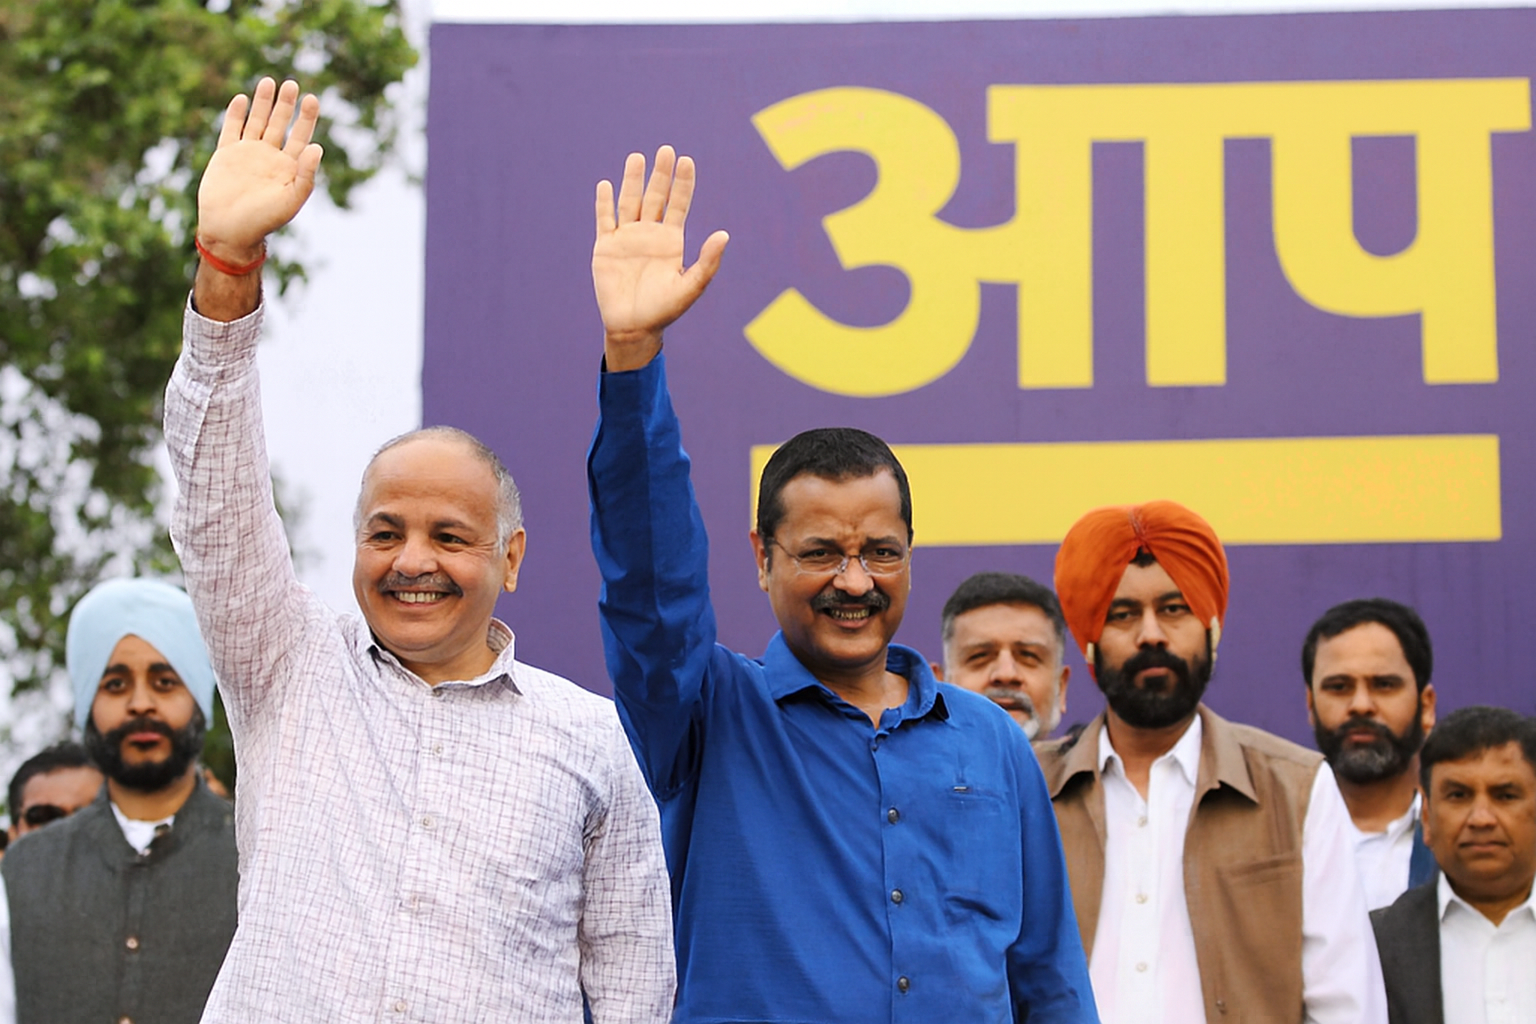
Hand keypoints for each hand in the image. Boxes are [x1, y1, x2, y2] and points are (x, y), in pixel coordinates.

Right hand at [196, 77, 322, 263]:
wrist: (230, 231)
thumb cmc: (264, 220)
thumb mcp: (291, 199)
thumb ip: (305, 174)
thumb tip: (317, 146)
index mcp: (289, 167)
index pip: (301, 136)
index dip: (307, 118)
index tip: (312, 99)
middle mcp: (270, 157)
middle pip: (280, 124)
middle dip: (287, 104)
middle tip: (292, 84)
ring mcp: (247, 154)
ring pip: (257, 121)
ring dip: (263, 102)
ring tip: (270, 82)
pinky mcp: (226, 154)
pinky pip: (232, 129)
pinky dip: (236, 114)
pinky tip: (242, 99)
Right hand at [593, 146, 727, 370]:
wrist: (634, 327)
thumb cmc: (665, 310)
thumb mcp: (691, 286)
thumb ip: (707, 261)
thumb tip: (725, 234)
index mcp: (671, 240)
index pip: (678, 204)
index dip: (682, 183)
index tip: (686, 161)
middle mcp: (649, 234)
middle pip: (656, 196)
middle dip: (660, 174)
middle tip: (666, 150)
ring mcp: (627, 238)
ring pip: (630, 201)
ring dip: (632, 180)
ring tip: (636, 157)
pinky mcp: (605, 247)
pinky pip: (605, 219)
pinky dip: (604, 203)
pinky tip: (606, 184)